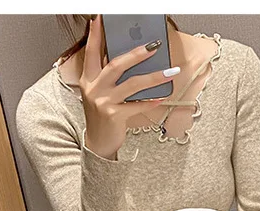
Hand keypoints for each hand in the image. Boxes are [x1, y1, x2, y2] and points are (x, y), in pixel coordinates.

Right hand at [80, 15, 180, 159]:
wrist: (98, 143)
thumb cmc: (102, 116)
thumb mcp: (98, 93)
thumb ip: (107, 77)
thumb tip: (129, 59)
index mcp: (88, 79)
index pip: (91, 52)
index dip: (94, 35)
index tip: (100, 19)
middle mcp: (94, 88)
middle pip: (116, 64)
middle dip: (136, 53)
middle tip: (154, 45)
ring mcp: (104, 102)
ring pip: (132, 84)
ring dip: (154, 77)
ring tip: (171, 71)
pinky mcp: (114, 115)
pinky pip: (137, 105)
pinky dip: (151, 101)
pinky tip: (162, 97)